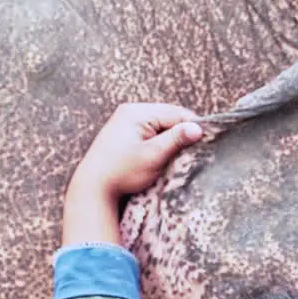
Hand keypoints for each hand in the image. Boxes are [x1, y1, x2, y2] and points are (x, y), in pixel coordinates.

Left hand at [71, 103, 204, 200]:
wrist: (92, 187)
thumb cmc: (121, 172)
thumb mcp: (153, 155)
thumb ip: (176, 140)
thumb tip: (198, 128)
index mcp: (137, 112)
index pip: (176, 113)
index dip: (192, 127)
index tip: (205, 143)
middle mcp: (130, 111)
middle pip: (168, 118)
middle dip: (181, 134)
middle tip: (192, 152)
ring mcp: (125, 121)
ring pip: (160, 126)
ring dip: (170, 139)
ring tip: (177, 156)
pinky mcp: (124, 133)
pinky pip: (150, 133)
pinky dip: (159, 143)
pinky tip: (161, 156)